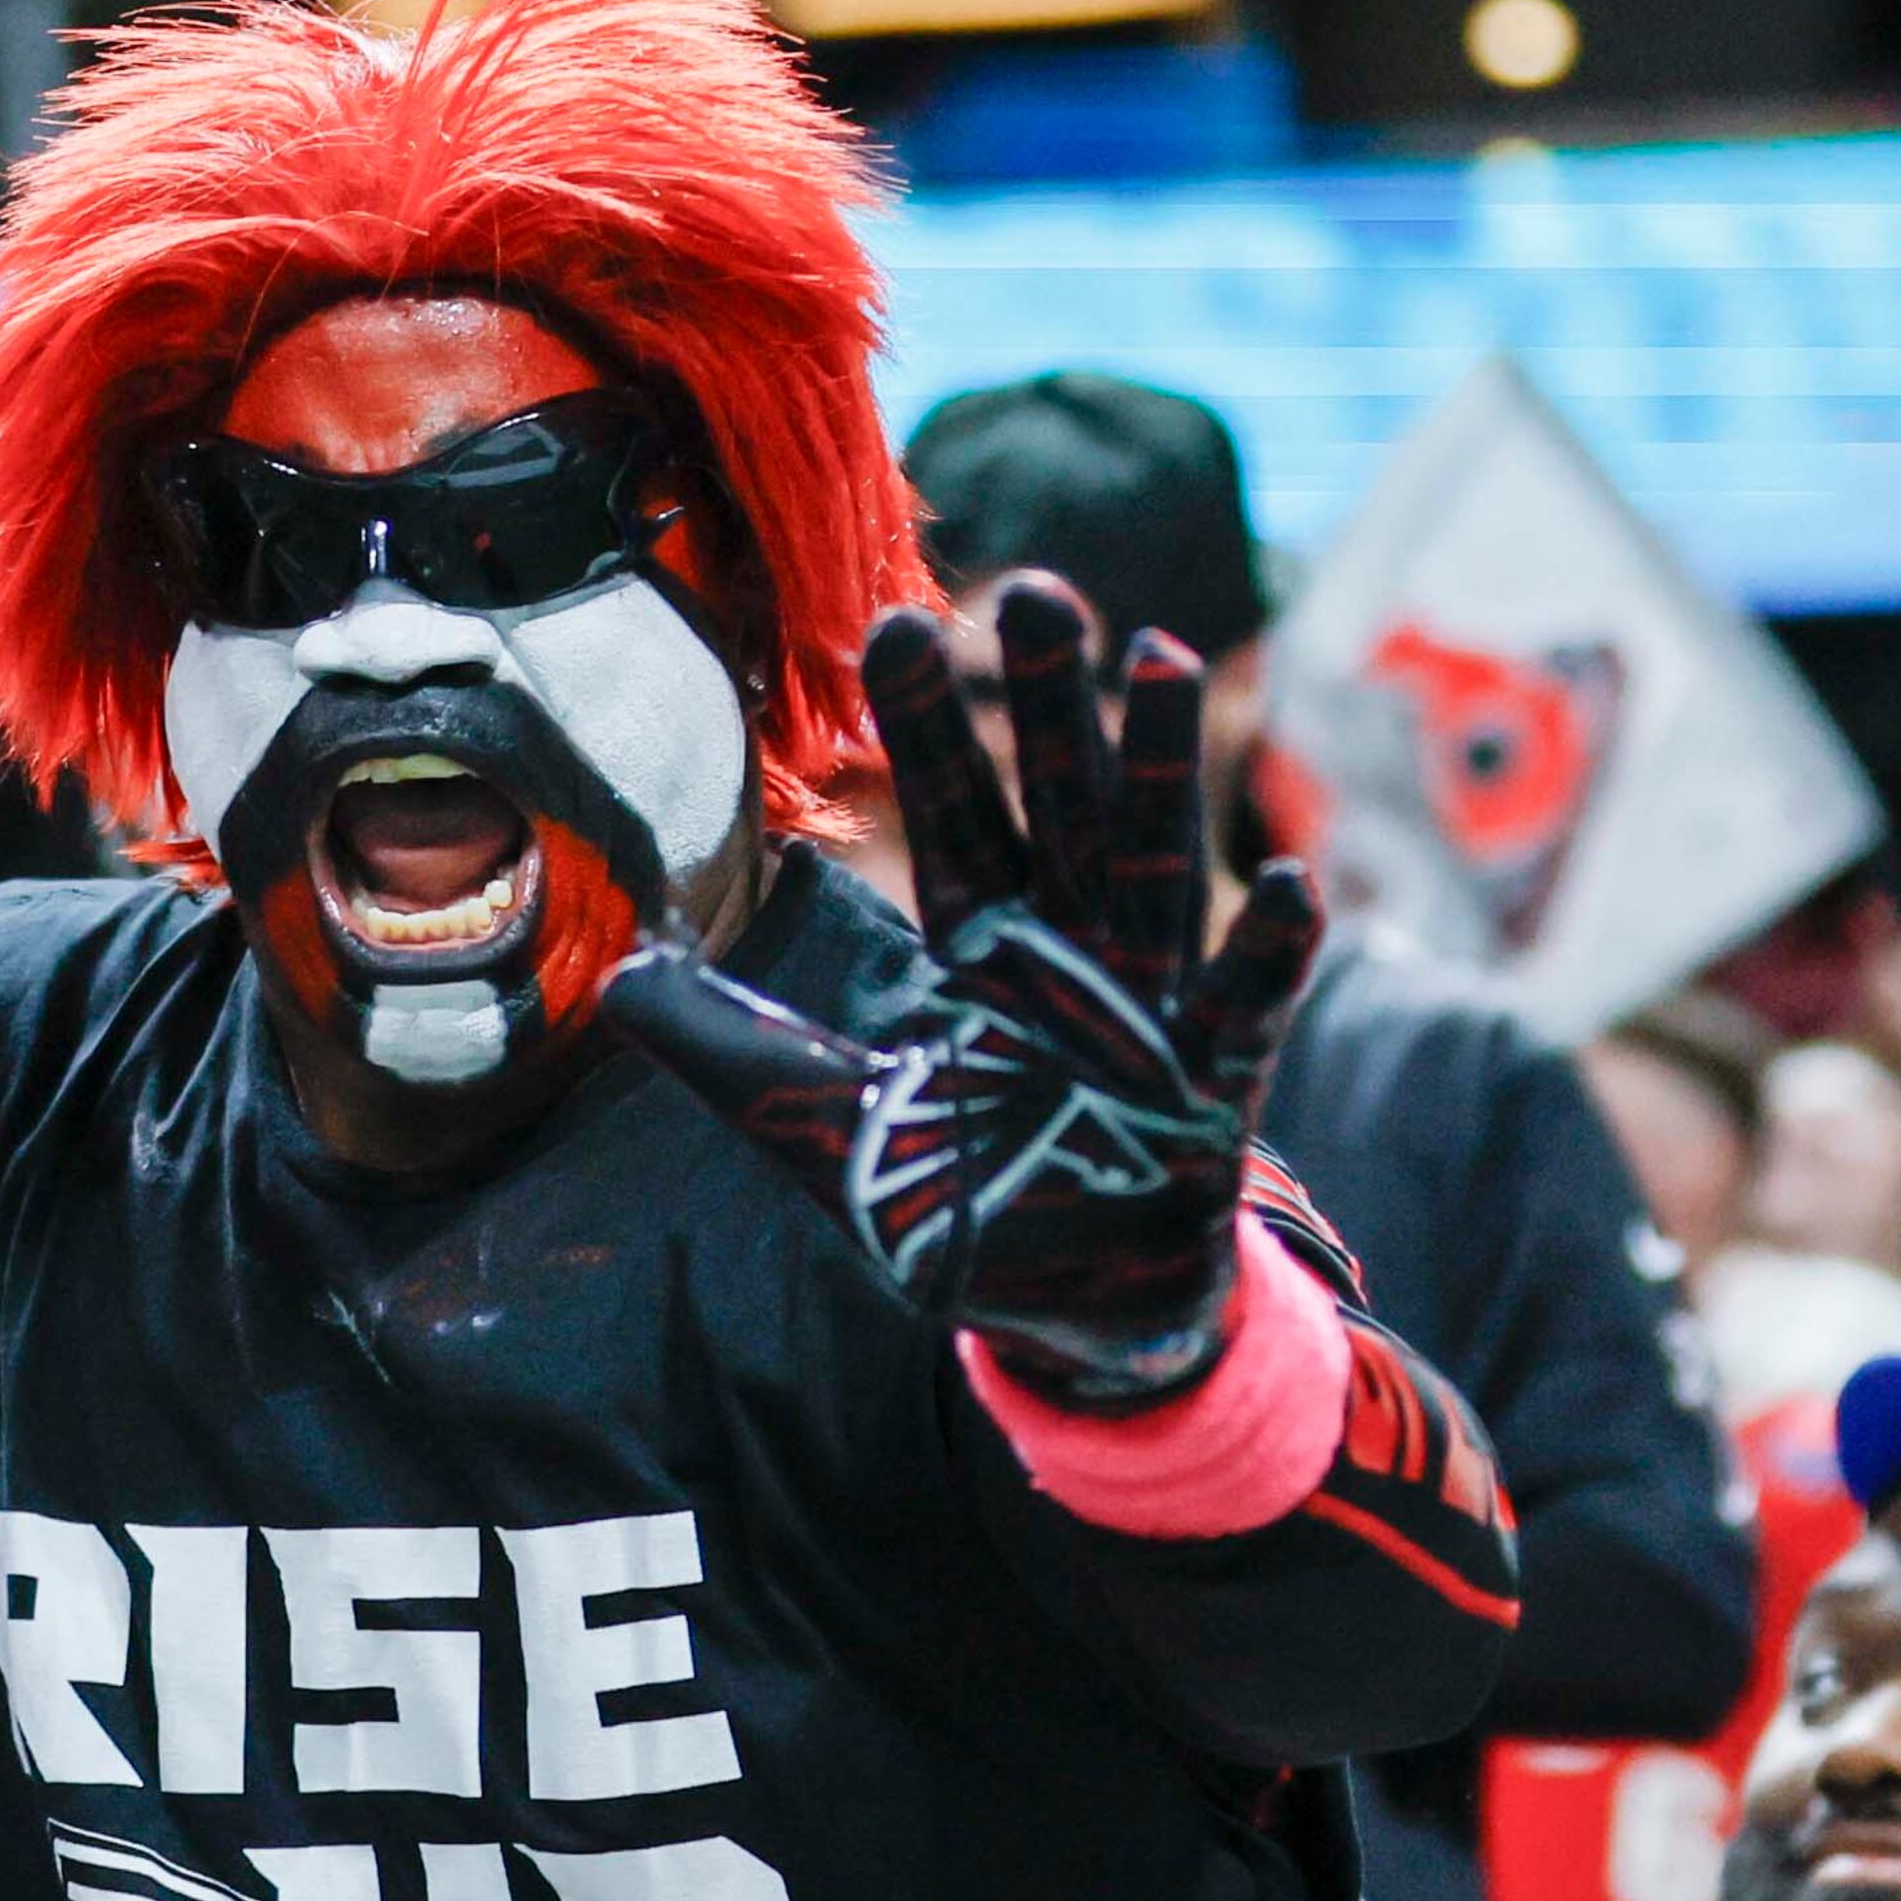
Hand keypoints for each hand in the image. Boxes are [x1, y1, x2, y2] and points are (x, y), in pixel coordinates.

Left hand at [605, 577, 1322, 1400]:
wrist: (1064, 1310)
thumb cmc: (957, 1201)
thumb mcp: (823, 1124)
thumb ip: (728, 1052)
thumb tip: (616, 982)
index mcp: (978, 947)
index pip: (950, 815)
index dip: (926, 727)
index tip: (893, 626)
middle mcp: (1068, 950)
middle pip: (1057, 804)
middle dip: (1047, 703)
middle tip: (1034, 590)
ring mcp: (1149, 1006)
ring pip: (1154, 865)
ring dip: (1157, 769)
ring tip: (1161, 655)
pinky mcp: (1211, 1083)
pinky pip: (1247, 1007)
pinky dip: (1268, 949)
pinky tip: (1284, 878)